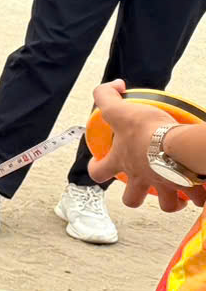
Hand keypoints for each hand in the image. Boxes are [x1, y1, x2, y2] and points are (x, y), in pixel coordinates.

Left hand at [86, 80, 198, 213]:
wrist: (177, 145)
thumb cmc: (146, 129)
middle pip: (131, 200)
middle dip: (136, 196)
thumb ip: (106, 95)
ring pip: (166, 205)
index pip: (97, 173)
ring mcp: (165, 185)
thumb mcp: (119, 109)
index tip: (99, 164)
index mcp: (122, 162)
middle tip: (146, 184)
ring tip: (178, 190)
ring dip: (171, 201)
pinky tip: (203, 187)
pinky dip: (201, 195)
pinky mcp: (189, 187)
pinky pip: (198, 198)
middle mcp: (141, 178)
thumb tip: (115, 85)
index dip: (96, 169)